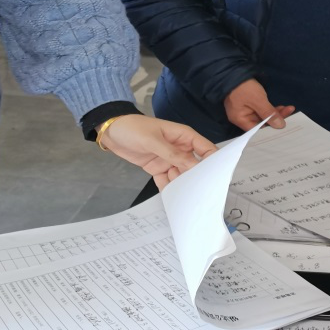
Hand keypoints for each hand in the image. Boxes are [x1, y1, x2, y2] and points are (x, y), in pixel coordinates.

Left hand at [99, 115, 217, 189]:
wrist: (111, 131)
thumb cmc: (133, 128)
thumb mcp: (152, 140)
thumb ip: (172, 154)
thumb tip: (194, 166)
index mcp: (183, 136)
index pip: (205, 148)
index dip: (214, 161)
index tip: (218, 178)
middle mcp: (180, 149)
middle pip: (195, 166)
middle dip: (198, 179)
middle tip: (201, 196)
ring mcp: (169, 159)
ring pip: (182, 176)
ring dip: (182, 186)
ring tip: (185, 200)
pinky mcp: (158, 168)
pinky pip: (167, 181)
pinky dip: (169, 188)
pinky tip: (171, 198)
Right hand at [223, 79, 294, 132]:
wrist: (234, 70)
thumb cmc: (244, 87)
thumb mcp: (258, 100)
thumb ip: (268, 113)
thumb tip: (280, 126)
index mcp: (240, 119)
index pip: (257, 130)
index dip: (270, 129)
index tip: (283, 126)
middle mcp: (242, 117)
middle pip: (261, 123)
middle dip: (275, 118)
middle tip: (289, 112)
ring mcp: (246, 110)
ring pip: (263, 116)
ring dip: (275, 112)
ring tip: (288, 108)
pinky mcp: (249, 104)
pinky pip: (261, 109)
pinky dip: (270, 108)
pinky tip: (280, 107)